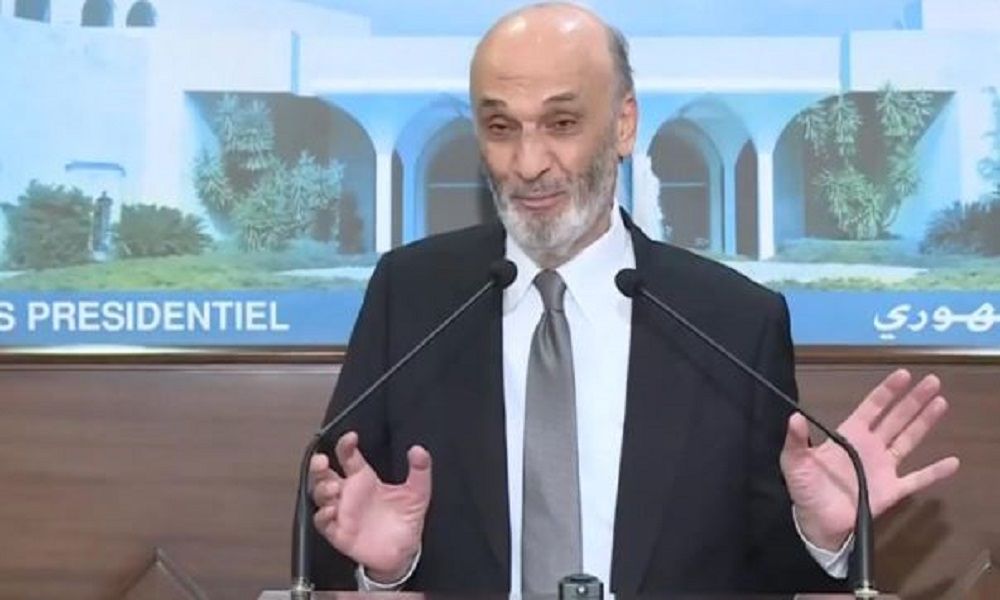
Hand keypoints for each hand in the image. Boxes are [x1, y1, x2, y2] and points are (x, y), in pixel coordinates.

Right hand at [310, 431, 431, 581]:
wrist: (404, 552)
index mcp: (364, 479)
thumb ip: (420, 470)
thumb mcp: (417, 492)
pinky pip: (323, 523)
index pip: (348, 456)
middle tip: (321, 460)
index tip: (351, 438)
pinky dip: (323, 515)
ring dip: (322, 489)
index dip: (346, 445)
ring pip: (320, 496)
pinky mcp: (339, 533)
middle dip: (318, 465)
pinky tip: (332, 510)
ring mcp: (342, 513)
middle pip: (324, 474)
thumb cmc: (405, 519)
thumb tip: (419, 450)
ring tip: (333, 487)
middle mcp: (349, 494)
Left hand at [780, 369, 959, 550]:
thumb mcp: (794, 461)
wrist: (816, 522)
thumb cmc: (805, 488)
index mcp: (849, 436)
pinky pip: (917, 480)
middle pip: (896, 418)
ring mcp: (883, 468)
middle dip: (913, 400)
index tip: (903, 374)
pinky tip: (953, 462)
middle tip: (933, 380)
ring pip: (908, 440)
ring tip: (941, 402)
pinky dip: (935, 472)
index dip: (887, 391)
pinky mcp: (892, 490)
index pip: (872, 408)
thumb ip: (796, 439)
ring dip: (924, 422)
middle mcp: (870, 447)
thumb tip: (793, 416)